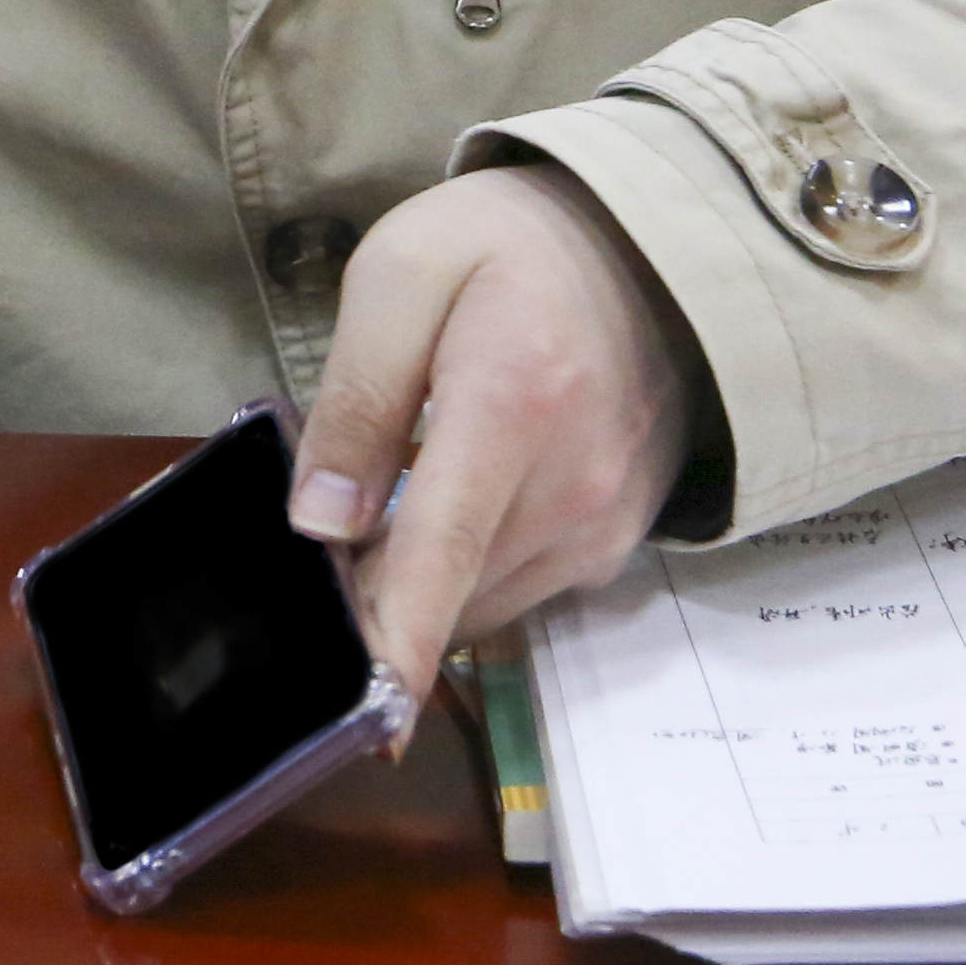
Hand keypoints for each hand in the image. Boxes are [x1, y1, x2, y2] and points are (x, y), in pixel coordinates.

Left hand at [292, 165, 694, 703]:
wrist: (651, 242)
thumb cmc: (509, 247)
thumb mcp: (402, 275)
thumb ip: (356, 398)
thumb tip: (319, 522)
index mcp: (512, 410)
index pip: (441, 555)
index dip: (394, 642)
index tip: (363, 723)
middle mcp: (575, 489)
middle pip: (450, 594)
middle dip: (371, 597)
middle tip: (314, 542)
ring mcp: (606, 523)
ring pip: (481, 602)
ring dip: (420, 586)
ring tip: (376, 510)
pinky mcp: (616, 539)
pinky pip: (520, 587)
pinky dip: (467, 573)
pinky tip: (440, 509)